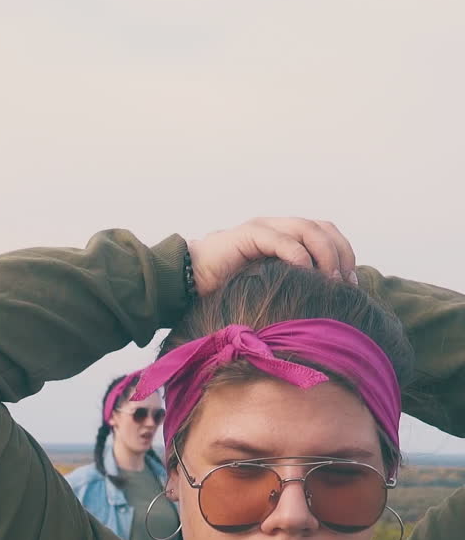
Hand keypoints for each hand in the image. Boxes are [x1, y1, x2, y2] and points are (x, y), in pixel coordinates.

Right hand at [188, 218, 356, 296]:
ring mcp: (264, 227)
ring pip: (308, 230)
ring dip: (325, 256)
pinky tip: (306, 276)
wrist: (187, 283)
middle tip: (345, 285)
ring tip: (329, 282)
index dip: (345, 256)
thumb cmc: (226, 292)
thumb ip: (292, 290)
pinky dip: (299, 257)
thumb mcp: (269, 291)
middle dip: (341, 256)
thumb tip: (325, 311)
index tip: (351, 286)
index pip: (327, 235)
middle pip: (324, 229)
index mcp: (286, 237)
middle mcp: (278, 227)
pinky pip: (282, 241)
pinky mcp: (248, 235)